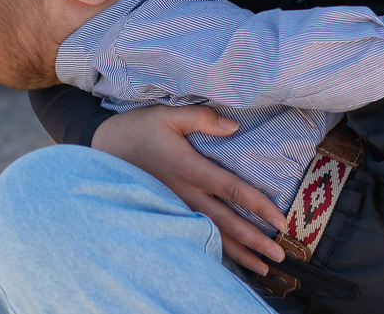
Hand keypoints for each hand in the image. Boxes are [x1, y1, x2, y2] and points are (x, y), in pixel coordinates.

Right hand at [90, 104, 286, 273]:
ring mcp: (176, 206)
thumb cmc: (139, 129)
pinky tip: (231, 261)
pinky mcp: (169, 212)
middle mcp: (185, 193)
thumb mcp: (168, 115)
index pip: (231, 189)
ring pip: (212, 235)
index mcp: (189, 167)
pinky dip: (216, 250)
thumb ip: (203, 119)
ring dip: (239, 253)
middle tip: (280, 255)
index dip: (257, 204)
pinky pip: (195, 235)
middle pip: (226, 222)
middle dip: (255, 240)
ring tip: (263, 268)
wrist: (103, 148)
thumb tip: (234, 127)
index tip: (279, 218)